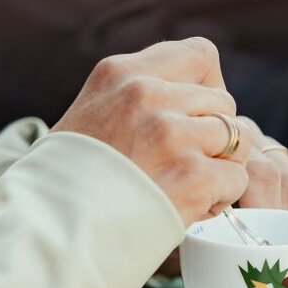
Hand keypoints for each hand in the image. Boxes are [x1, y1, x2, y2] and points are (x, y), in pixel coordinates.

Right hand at [53, 38, 249, 225]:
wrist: (50, 232)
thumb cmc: (68, 180)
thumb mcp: (91, 113)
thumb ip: (138, 96)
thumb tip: (193, 93)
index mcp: (122, 73)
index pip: (200, 54)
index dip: (208, 88)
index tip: (192, 116)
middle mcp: (148, 95)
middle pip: (225, 102)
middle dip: (214, 135)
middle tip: (184, 164)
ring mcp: (172, 134)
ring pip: (238, 138)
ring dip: (221, 166)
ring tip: (188, 187)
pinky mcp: (193, 176)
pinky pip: (236, 177)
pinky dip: (221, 197)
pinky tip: (191, 208)